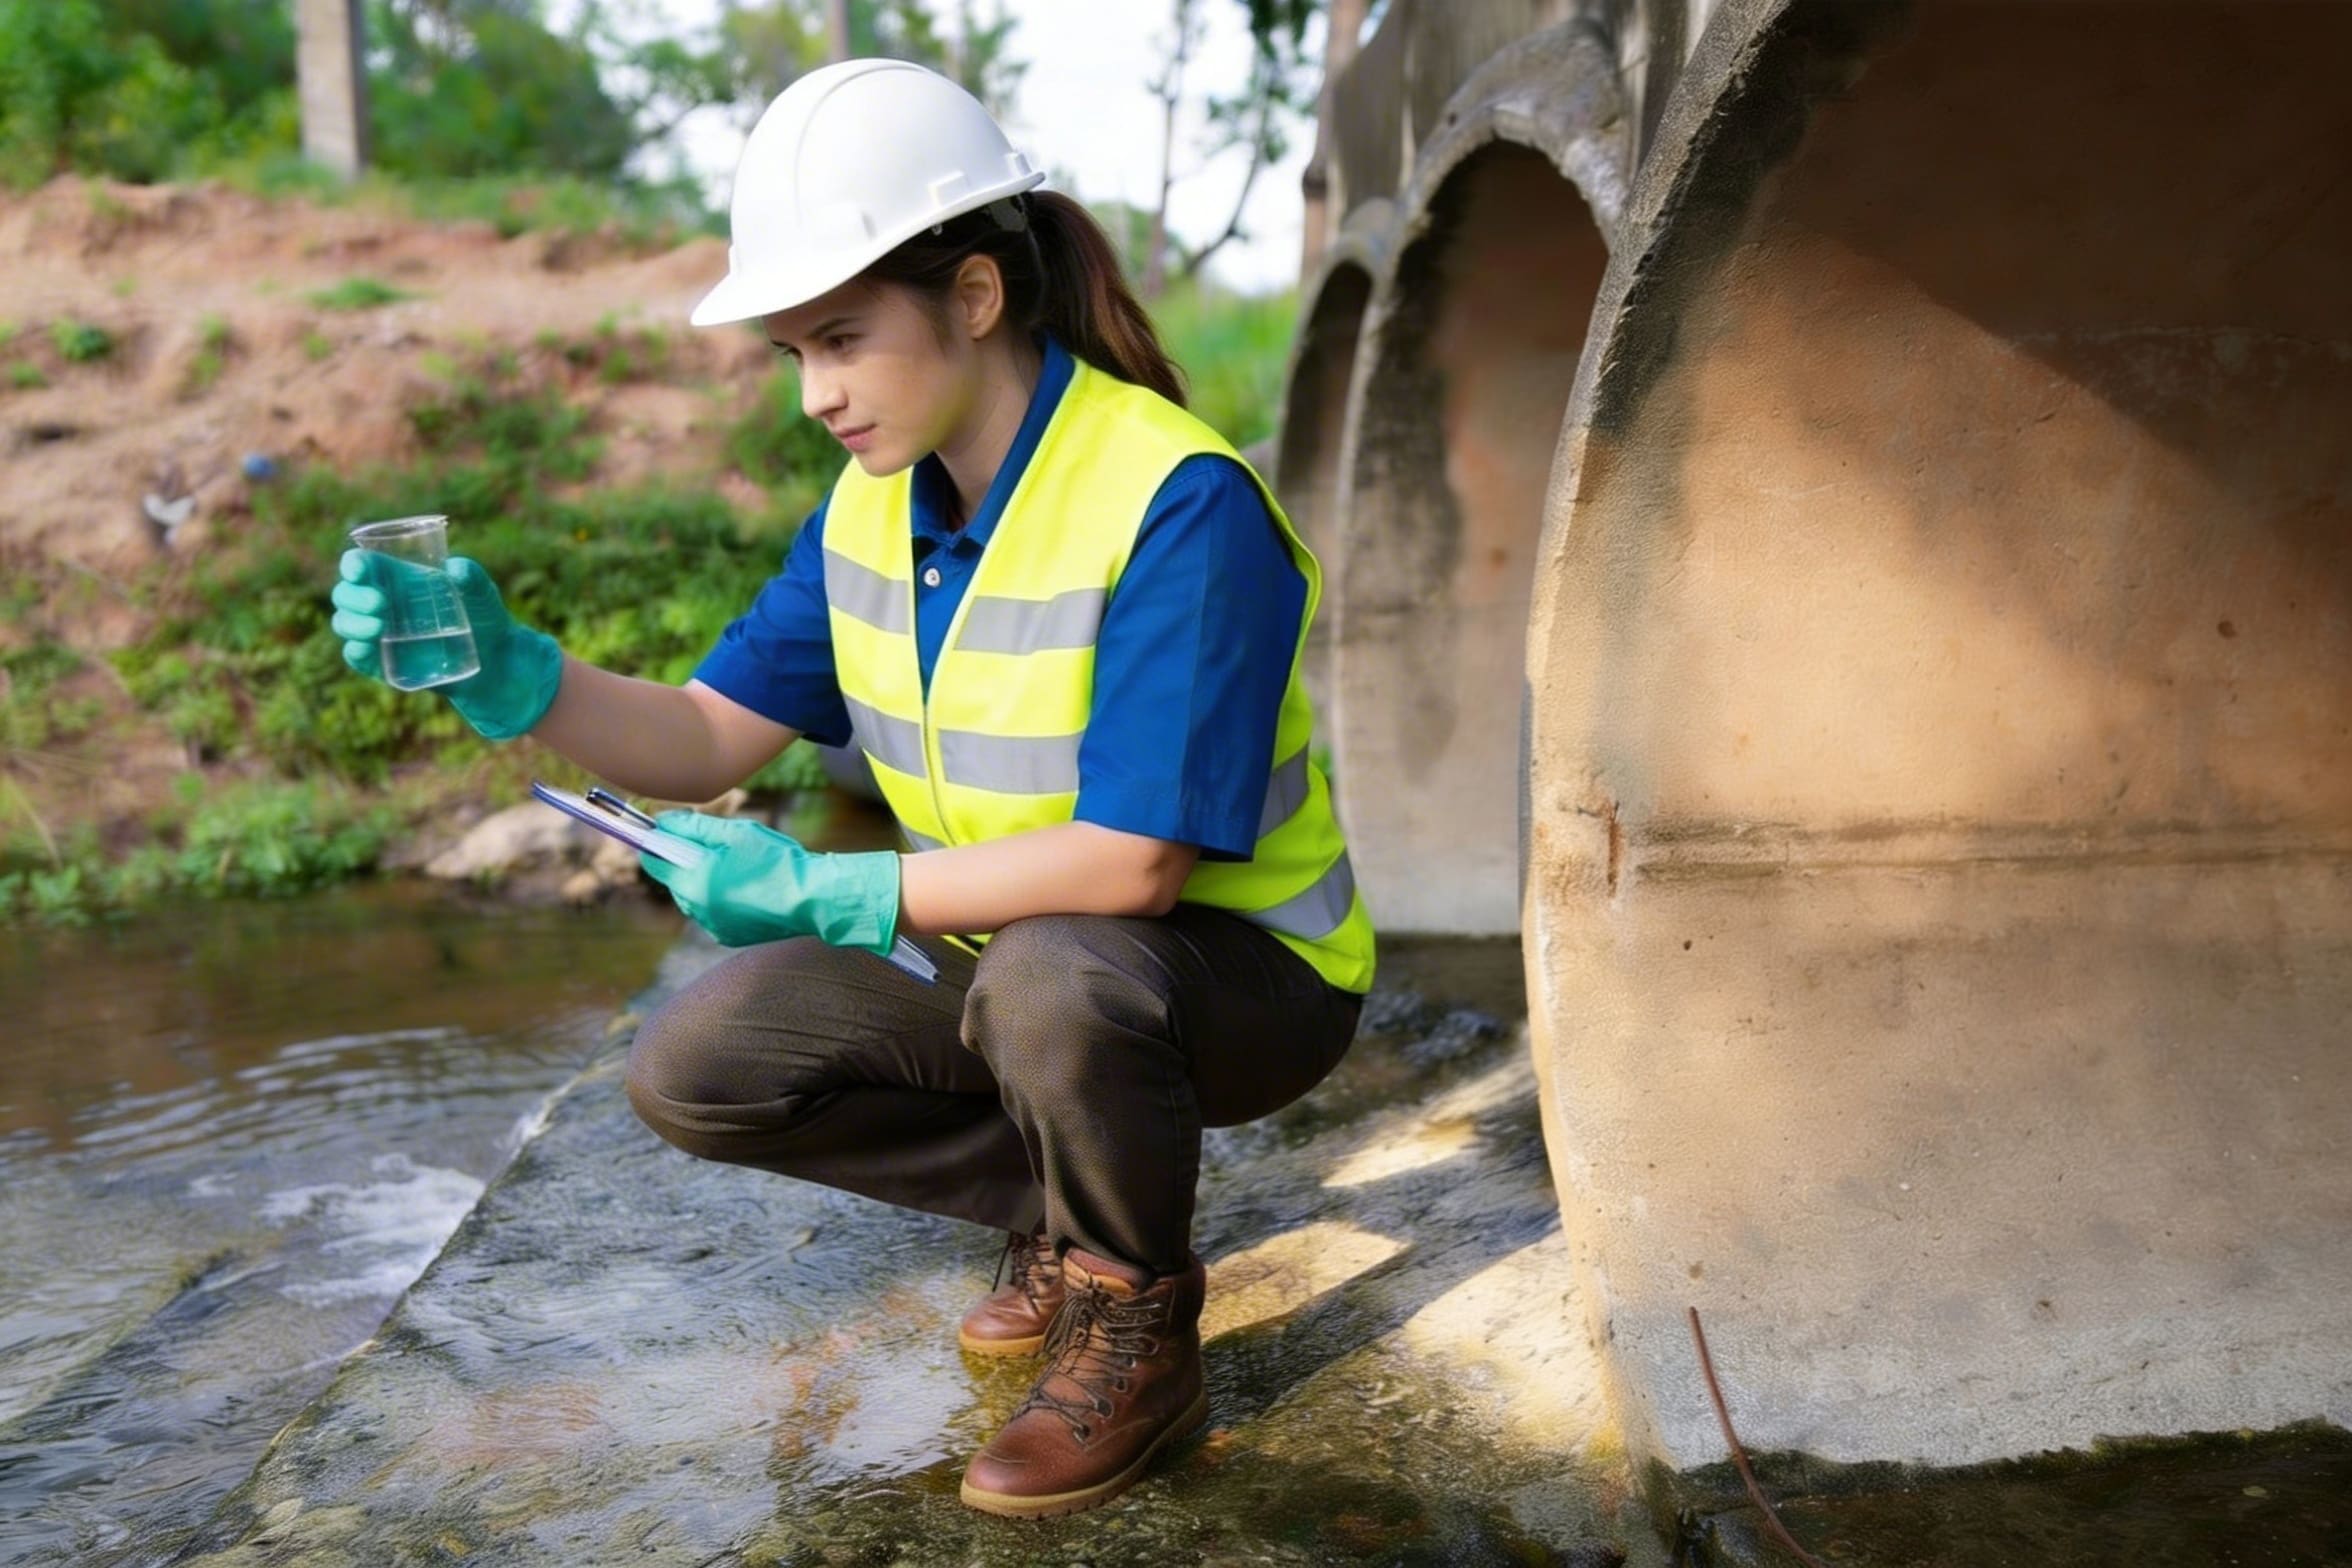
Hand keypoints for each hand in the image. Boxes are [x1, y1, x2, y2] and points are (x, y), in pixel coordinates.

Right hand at [331, 551, 564, 739]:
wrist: (497, 660)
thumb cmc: (485, 615)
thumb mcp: (481, 592)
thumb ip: (471, 577)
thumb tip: (455, 569)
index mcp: (396, 578)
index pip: (361, 565)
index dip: (353, 564)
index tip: (358, 569)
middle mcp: (381, 604)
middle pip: (346, 594)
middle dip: (354, 596)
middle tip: (381, 603)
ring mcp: (380, 635)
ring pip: (346, 624)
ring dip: (353, 623)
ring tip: (379, 626)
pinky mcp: (384, 664)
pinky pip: (358, 658)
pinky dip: (355, 652)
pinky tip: (364, 647)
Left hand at [641, 811, 900, 953]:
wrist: (812, 899)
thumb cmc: (776, 861)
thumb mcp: (735, 833)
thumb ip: (694, 826)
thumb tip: (664, 821)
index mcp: (693, 882)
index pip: (654, 860)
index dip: (657, 842)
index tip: (667, 830)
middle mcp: (697, 910)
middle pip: (675, 879)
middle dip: (687, 861)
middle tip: (719, 847)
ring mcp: (713, 927)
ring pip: (695, 897)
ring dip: (706, 881)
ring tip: (739, 868)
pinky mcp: (729, 937)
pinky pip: (713, 913)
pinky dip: (722, 900)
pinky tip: (748, 888)